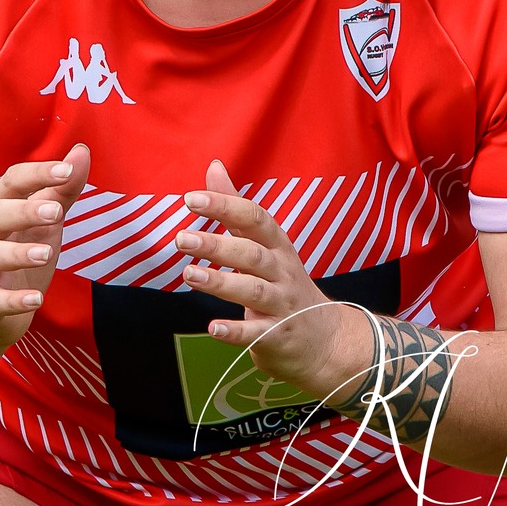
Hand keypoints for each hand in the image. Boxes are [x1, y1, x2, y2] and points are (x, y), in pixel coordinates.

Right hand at [0, 144, 90, 350]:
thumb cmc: (19, 255)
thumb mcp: (45, 223)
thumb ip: (62, 190)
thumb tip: (81, 150)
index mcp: (2, 209)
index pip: (12, 182)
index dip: (37, 174)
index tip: (67, 170)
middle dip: (23, 210)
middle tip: (55, 212)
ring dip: (17, 253)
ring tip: (47, 254)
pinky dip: (12, 300)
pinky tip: (36, 299)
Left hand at [177, 160, 371, 404]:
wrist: (324, 340)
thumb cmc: (283, 283)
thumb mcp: (265, 243)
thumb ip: (236, 209)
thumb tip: (214, 166)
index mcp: (278, 245)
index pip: (255, 218)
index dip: (225, 206)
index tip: (191, 199)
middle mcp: (283, 272)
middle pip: (252, 254)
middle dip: (217, 246)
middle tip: (182, 239)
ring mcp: (283, 305)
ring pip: (254, 291)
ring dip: (220, 283)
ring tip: (188, 274)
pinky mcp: (278, 337)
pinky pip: (257, 333)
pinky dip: (236, 331)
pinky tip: (213, 327)